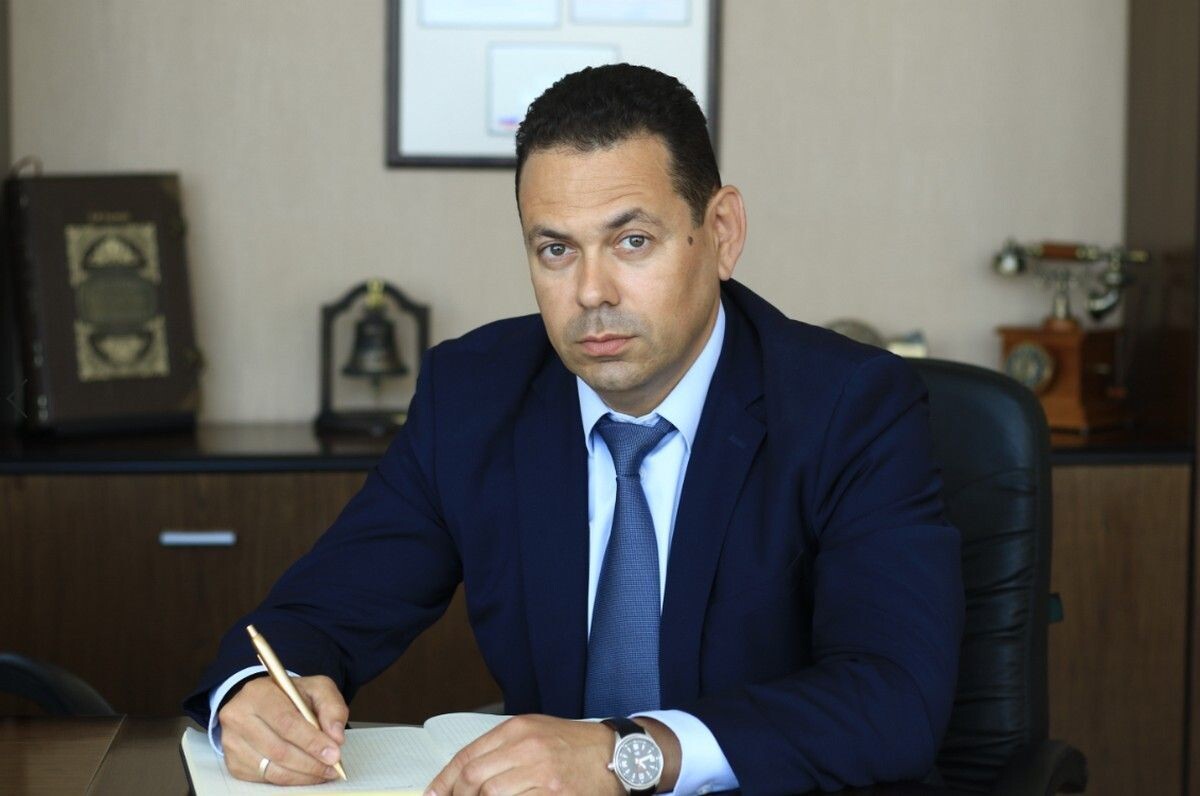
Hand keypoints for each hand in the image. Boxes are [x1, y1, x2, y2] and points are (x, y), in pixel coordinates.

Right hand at [217, 674, 348, 784]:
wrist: (263, 702)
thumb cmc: (291, 696)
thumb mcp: (317, 688)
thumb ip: (331, 707)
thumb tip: (336, 737)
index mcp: (258, 693)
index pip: (286, 722)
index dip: (311, 741)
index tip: (334, 754)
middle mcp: (238, 717)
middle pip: (278, 749)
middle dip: (310, 762)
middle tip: (333, 767)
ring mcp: (232, 742)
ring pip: (271, 769)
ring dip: (302, 775)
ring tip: (324, 772)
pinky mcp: (233, 762)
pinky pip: (264, 779)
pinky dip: (290, 780)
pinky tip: (306, 774)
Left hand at [425, 714, 622, 795]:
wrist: (617, 754)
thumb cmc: (575, 745)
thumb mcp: (535, 732)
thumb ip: (501, 749)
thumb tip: (464, 776)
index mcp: (517, 729)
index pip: (466, 757)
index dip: (443, 782)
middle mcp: (526, 748)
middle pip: (473, 780)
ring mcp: (541, 774)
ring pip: (491, 795)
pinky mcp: (553, 795)